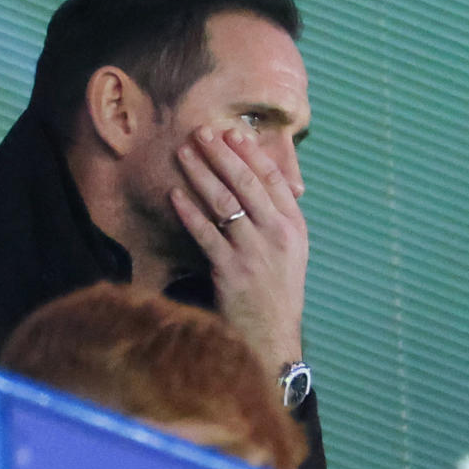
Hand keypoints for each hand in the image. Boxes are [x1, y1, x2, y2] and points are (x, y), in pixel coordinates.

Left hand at [170, 125, 306, 372]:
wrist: (271, 336)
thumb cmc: (277, 291)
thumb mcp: (289, 251)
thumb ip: (276, 218)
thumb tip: (254, 180)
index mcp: (294, 227)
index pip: (274, 180)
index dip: (252, 153)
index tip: (232, 133)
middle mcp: (277, 236)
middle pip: (247, 184)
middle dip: (222, 155)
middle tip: (201, 132)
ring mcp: (254, 253)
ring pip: (224, 203)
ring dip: (201, 174)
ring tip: (183, 153)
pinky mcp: (230, 271)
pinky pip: (205, 234)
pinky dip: (188, 212)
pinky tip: (174, 196)